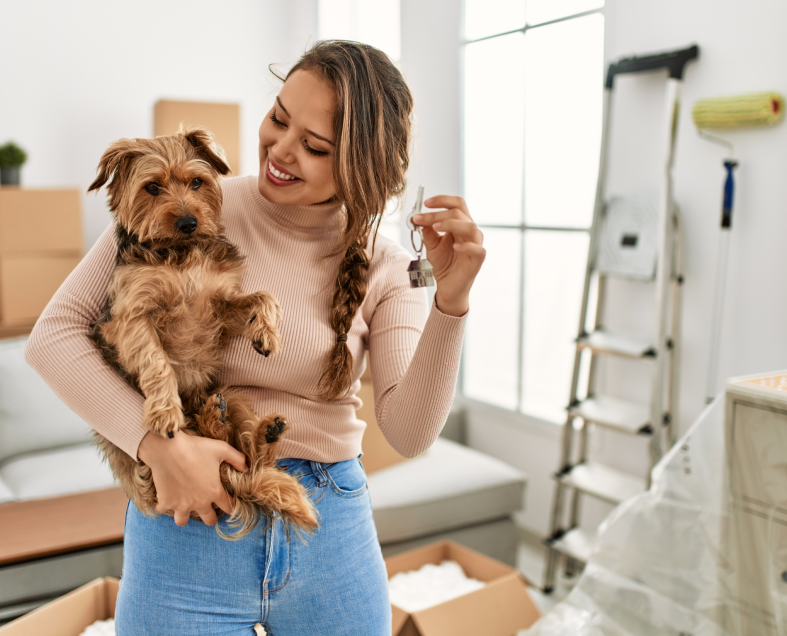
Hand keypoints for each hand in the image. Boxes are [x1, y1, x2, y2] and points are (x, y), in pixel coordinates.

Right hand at [137, 430, 246, 526]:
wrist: (167, 447)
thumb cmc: (196, 448)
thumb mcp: (222, 449)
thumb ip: (237, 459)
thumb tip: (246, 468)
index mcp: (214, 491)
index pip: (228, 506)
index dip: (231, 505)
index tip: (229, 503)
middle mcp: (199, 502)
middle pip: (208, 519)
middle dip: (211, 516)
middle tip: (209, 510)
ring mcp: (181, 504)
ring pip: (183, 521)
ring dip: (185, 515)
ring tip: (186, 507)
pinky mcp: (165, 501)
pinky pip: (163, 510)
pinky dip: (164, 506)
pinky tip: (166, 498)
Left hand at [412, 195, 484, 316]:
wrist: (448, 286)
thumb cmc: (443, 264)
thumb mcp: (431, 246)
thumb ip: (428, 232)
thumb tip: (418, 218)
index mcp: (460, 224)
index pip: (456, 204)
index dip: (442, 200)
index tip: (425, 203)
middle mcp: (470, 231)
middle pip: (458, 213)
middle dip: (437, 214)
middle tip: (420, 218)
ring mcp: (476, 244)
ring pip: (470, 226)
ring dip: (451, 224)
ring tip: (435, 227)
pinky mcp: (478, 259)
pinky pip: (477, 249)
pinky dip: (466, 246)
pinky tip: (454, 246)